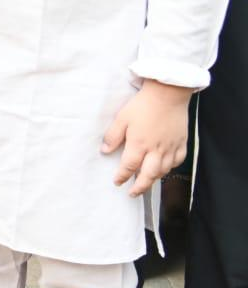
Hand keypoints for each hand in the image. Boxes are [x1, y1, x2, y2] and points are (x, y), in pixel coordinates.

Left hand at [102, 80, 192, 197]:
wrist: (168, 94)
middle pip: (149, 175)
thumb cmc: (143, 105)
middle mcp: (156, 150)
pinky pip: (178, 160)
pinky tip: (165, 167)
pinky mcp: (182, 142)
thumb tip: (105, 151)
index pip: (129, 167)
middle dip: (140, 187)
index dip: (122, 176)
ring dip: (154, 178)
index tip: (117, 182)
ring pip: (164, 170)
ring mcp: (171, 147)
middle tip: (133, 193)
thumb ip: (113, 136)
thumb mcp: (122, 118)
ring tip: (146, 181)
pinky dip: (171, 167)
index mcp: (139, 144)